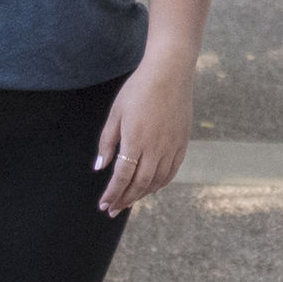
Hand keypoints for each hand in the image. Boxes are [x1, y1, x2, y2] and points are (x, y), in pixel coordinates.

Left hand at [95, 62, 192, 214]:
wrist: (170, 72)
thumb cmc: (139, 89)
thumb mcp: (116, 113)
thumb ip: (107, 142)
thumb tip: (100, 167)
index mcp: (135, 140)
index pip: (122, 176)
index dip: (112, 193)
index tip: (104, 205)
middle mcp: (155, 148)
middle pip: (140, 184)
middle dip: (125, 199)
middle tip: (113, 210)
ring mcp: (171, 146)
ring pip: (157, 181)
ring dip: (142, 194)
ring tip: (129, 200)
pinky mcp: (182, 142)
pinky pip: (171, 171)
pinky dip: (160, 183)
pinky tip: (151, 187)